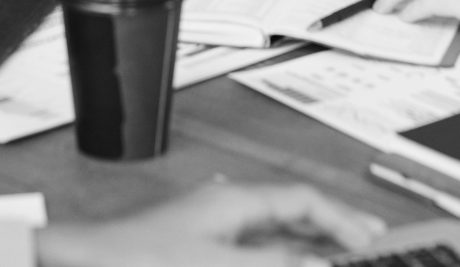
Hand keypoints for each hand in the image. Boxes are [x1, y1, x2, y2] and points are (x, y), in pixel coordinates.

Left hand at [37, 183, 385, 266]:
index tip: (372, 241)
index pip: (304, 200)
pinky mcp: (198, 244)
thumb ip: (275, 263)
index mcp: (235, 200)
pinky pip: (252, 243)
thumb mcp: (219, 265)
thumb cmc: (140, 258)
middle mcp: (226, 205)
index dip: (342, 219)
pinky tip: (285, 258)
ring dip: (305, 241)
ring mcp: (211, 224)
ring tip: (335, 253)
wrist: (87, 263)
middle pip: (293, 210)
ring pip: (274, 228)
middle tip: (368, 242)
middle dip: (331, 226)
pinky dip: (277, 251)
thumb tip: (321, 262)